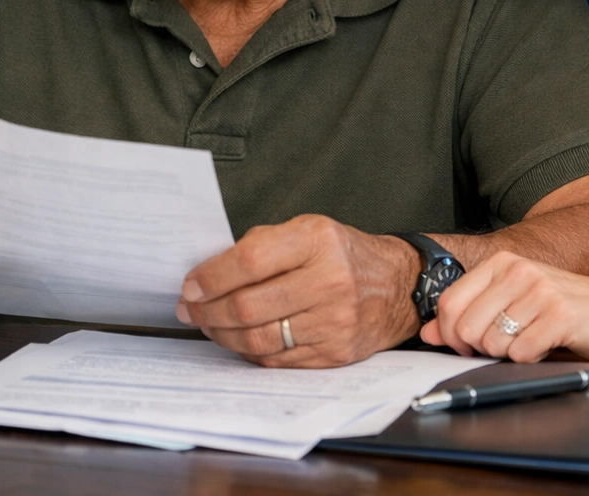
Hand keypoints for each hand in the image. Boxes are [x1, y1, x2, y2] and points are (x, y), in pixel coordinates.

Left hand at [177, 214, 419, 366]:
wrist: (397, 286)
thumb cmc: (345, 254)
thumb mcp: (308, 229)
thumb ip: (262, 245)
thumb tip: (209, 274)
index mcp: (317, 241)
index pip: (250, 260)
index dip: (212, 277)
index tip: (191, 285)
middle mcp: (329, 281)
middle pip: (249, 306)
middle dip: (208, 311)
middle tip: (191, 309)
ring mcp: (334, 321)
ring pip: (258, 339)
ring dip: (222, 335)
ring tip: (209, 325)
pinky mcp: (335, 352)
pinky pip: (277, 360)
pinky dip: (249, 352)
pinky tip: (238, 340)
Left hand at [419, 251, 588, 362]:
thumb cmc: (565, 309)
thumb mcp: (513, 305)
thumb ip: (470, 316)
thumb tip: (428, 334)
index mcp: (501, 263)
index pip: (448, 303)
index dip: (450, 334)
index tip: (467, 346)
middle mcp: (518, 270)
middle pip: (464, 326)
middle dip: (477, 349)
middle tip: (504, 348)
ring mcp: (539, 290)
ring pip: (491, 343)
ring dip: (507, 355)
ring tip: (530, 343)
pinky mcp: (559, 315)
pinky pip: (521, 353)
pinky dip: (530, 360)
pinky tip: (546, 347)